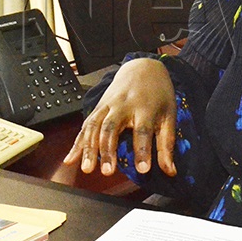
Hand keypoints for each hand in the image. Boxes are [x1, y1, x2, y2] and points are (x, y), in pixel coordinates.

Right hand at [63, 58, 177, 176]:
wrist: (143, 68)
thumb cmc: (158, 94)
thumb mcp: (169, 116)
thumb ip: (167, 144)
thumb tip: (170, 171)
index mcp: (145, 107)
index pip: (143, 130)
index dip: (143, 151)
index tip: (143, 170)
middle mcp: (123, 105)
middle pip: (112, 127)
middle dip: (108, 150)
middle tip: (108, 171)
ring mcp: (107, 106)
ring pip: (94, 126)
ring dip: (89, 148)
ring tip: (88, 168)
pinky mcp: (97, 108)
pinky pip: (85, 126)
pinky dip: (77, 143)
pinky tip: (71, 160)